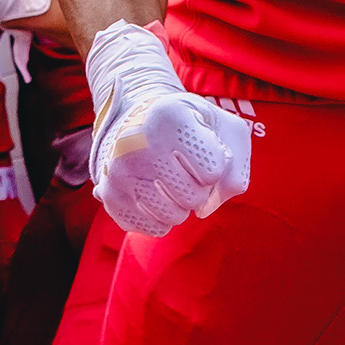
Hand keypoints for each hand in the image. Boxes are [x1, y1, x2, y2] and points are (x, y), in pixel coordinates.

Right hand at [85, 24, 253, 236]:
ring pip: (173, 217)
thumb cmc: (190, 125)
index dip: (214, 165)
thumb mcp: (224, 129)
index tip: (197, 147)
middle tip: (182, 166)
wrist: (136, 118)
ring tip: (167, 179)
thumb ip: (236, 165)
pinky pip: (151, 227)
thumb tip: (207, 207)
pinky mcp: (108, 194)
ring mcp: (118, 170)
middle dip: (198, 188)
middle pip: (194, 198)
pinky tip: (152, 192)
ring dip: (179, 204)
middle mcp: (135, 140)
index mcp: (169, 116)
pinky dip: (159, 217)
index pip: (213, 171)